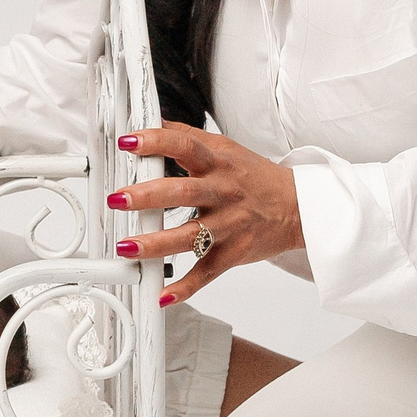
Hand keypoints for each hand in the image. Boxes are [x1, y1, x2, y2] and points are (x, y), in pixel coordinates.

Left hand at [111, 123, 304, 305]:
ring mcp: (228, 224)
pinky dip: (186, 287)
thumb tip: (152, 121)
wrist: (298, 207)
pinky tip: (163, 295)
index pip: (184, 146)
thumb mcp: (225, 148)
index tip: (127, 141)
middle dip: (147, 196)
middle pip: (182, 192)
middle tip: (118, 199)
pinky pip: (207, 271)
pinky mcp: (233, 252)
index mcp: (217, 163)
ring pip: (190, 236)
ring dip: (156, 243)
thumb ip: (187, 137)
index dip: (155, 141)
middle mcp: (222, 192)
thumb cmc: (255, 177)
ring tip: (126, 247)